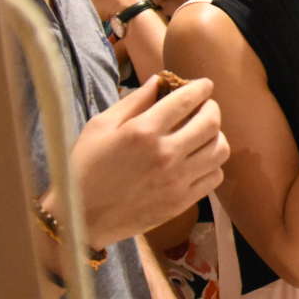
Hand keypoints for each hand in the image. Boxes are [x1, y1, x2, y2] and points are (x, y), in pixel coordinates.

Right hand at [53, 74, 228, 248]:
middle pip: (211, 122)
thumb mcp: (100, 126)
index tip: (205, 84)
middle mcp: (166, 154)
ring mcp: (177, 180)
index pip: (186, 100)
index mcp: (143, 131)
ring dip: (216, 136)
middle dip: (211, 107)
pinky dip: (212, 163)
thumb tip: (159, 80)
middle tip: (204, 107)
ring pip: (220, 149)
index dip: (201, 87)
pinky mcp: (181, 202)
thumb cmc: (84, 168)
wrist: (79, 218)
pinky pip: (215, 176)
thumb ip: (134, 101)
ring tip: (203, 134)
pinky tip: (199, 160)